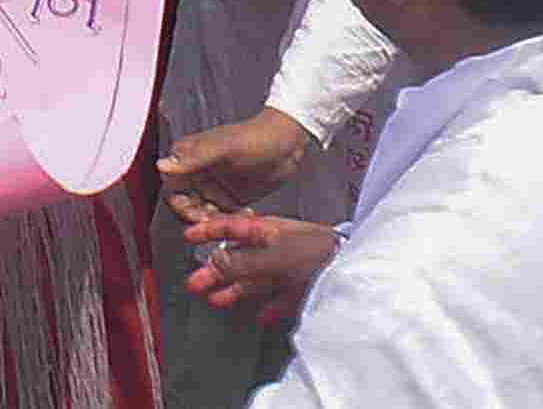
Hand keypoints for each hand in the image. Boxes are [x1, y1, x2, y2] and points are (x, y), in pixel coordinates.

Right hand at [160, 108, 316, 207]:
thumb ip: (193, 158)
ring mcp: (215, 187)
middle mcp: (198, 173)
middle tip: (216, 219)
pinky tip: (246, 215)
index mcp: (190, 156)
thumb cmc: (258, 137)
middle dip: (198, 216)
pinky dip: (230, 221)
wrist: (290, 143)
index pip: (171, 186)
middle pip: (185, 204)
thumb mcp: (225, 148)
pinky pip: (222, 217)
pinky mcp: (231, 199)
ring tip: (235, 218)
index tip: (196, 212)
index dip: (179, 203)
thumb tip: (162, 165)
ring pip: (203, 213)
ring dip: (215, 221)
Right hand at [179, 208, 339, 323]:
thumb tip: (211, 262)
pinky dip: (269, 306)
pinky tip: (261, 316)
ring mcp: (290, 267)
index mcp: (267, 230)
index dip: (209, 230)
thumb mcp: (273, 255)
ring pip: (256, 279)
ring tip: (216, 300)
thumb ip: (242, 261)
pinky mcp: (304, 287)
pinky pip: (281, 297)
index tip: (189, 236)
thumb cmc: (316, 252)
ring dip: (235, 290)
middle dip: (215, 270)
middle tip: (194, 283)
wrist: (353, 268)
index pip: (231, 226)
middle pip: (239, 258)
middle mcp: (276, 247)